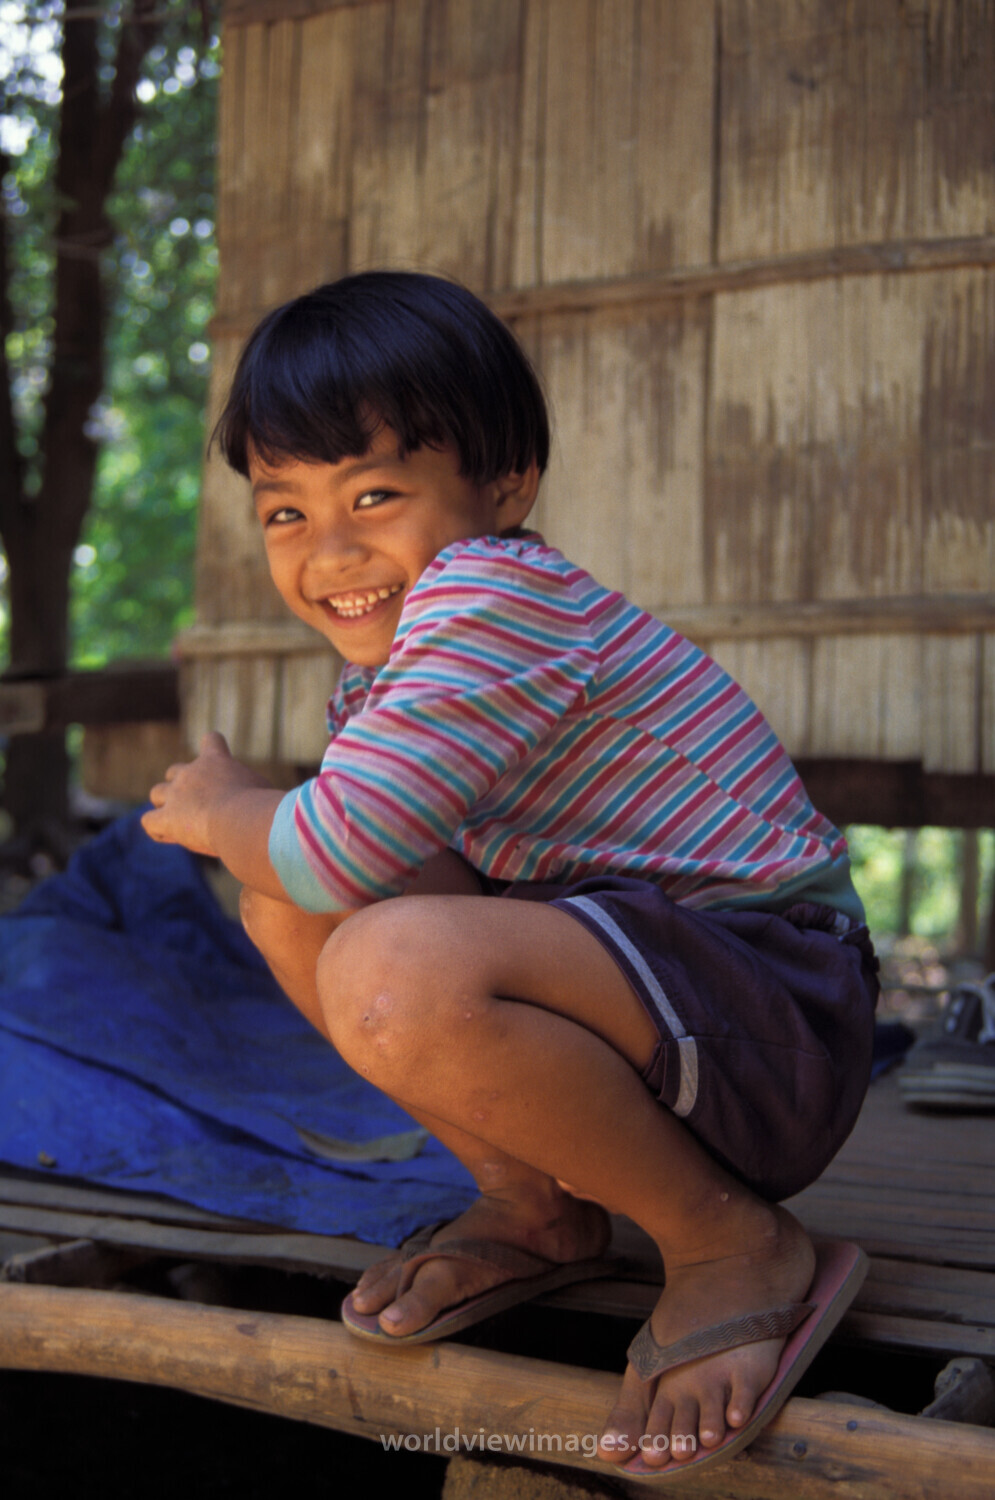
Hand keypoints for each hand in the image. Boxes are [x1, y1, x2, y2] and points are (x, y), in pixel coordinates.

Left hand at [143, 732, 273, 855]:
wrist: (242, 821)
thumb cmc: (262, 806)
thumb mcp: (264, 790)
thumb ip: (254, 790)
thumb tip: (266, 804)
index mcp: (217, 760)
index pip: (211, 740)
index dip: (212, 749)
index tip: (218, 762)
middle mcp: (191, 773)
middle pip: (175, 770)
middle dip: (182, 785)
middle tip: (201, 806)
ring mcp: (175, 795)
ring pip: (156, 793)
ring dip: (165, 805)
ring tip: (182, 823)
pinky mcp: (166, 819)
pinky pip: (149, 822)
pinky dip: (158, 829)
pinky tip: (172, 837)